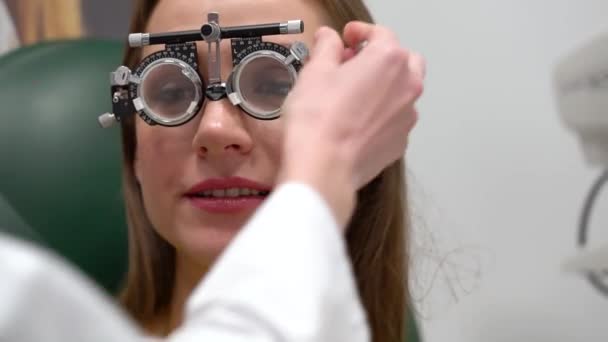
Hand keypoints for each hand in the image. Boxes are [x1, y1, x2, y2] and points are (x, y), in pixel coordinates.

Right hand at [279, 22, 425, 225]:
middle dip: (379, 59)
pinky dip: (381, 115)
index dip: (360, 33)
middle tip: (352, 65)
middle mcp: (406, 86)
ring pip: (402, 92)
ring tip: (352, 97)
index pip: (380, 34)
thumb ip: (326, 48)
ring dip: (383, 88)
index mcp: (388, 60)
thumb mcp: (314, 72)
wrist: (324, 168)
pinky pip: (395, 120)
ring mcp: (407, 117)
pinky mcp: (400, 143)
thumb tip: (329, 40)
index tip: (347, 38)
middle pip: (402, 61)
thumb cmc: (318, 121)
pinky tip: (356, 122)